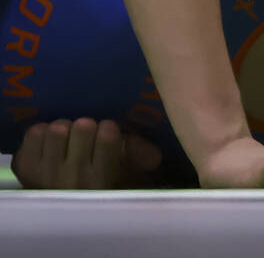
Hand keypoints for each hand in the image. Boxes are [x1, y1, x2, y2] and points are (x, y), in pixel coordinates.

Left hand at [13, 118, 163, 188]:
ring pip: (58, 128)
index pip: (109, 134)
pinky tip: (49, 144)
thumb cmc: (97, 189)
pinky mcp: (25, 168)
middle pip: (83, 126)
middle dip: (86, 128)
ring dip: (64, 129)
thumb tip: (154, 155)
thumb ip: (140, 158)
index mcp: (103, 178)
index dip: (108, 129)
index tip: (107, 134)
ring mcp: (47, 172)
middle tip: (85, 137)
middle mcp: (74, 176)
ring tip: (67, 140)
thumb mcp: (126, 177)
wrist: (56, 223)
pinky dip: (43, 134)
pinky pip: (35, 132)